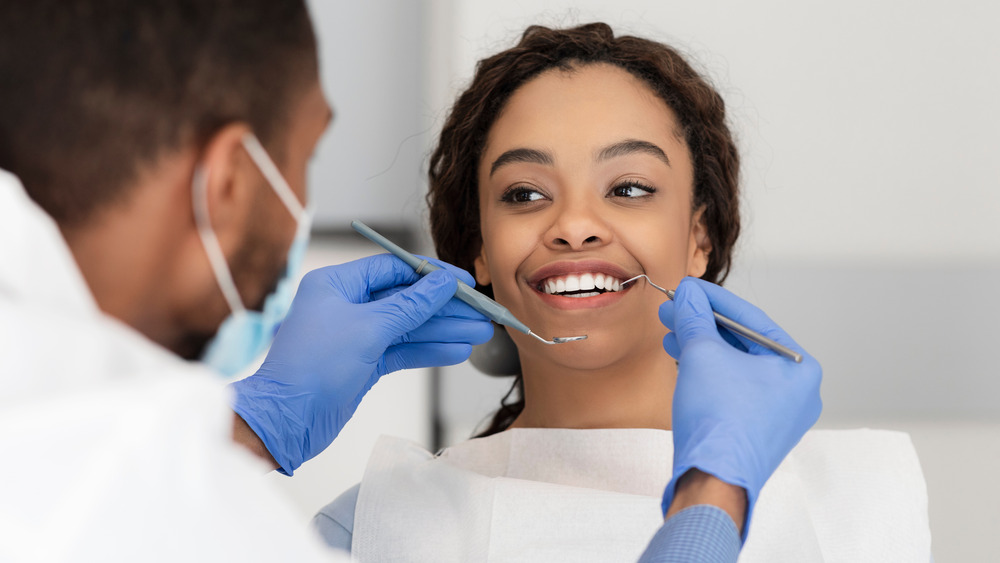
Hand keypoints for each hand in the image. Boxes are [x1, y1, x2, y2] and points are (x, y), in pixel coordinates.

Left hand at [230, 254, 492, 474]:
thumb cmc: (312, 368)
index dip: (433, 275)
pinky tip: (457, 352)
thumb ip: (411, 305)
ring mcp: (355, 336)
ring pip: (409, 328)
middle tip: (482, 313)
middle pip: (407, 300)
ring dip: (444, 331)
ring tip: (480, 334)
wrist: (285, 421)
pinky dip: (429, 351)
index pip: (395, 269)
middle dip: (445, 308)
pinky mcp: (363, 363)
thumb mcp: (368, 329)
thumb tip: (442, 283)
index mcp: (337, 284)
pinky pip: (403, 350)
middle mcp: (346, 306)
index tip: (466, 281)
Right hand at [658, 277, 821, 536]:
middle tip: (673, 311)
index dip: (712, 300)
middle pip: (743, 344)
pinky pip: (734, 390)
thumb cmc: (719, 421)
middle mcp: (797, 392)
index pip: (751, 320)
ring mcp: (779, 414)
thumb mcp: (702, 355)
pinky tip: (684, 363)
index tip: (688, 289)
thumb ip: (695, 318)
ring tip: (671, 335)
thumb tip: (687, 295)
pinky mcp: (758, 431)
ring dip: (702, 349)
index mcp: (799, 368)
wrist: (712, 481)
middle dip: (703, 326)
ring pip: (736, 368)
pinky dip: (710, 374)